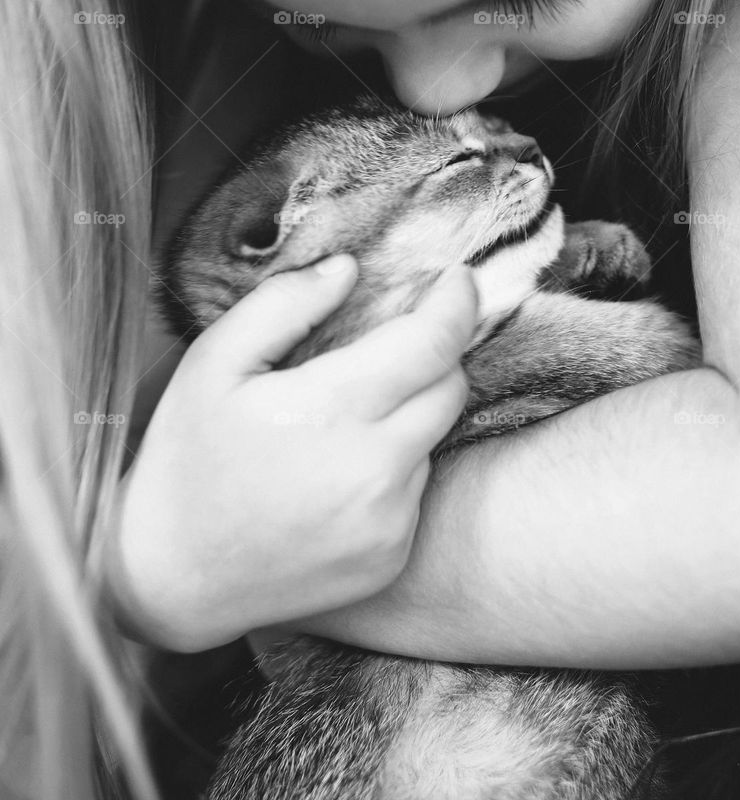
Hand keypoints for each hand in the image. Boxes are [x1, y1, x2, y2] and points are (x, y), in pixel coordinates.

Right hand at [105, 257, 476, 651]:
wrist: (171, 579)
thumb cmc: (188, 460)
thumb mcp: (214, 362)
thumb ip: (285, 304)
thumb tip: (349, 269)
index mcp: (331, 411)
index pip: (432, 343)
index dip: (456, 303)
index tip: (458, 280)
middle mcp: (374, 471)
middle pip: (450, 388)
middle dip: (434, 354)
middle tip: (389, 346)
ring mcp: (388, 522)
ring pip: (434, 438)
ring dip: (408, 414)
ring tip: (341, 423)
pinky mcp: (391, 557)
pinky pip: (417, 490)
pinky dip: (394, 468)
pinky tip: (337, 475)